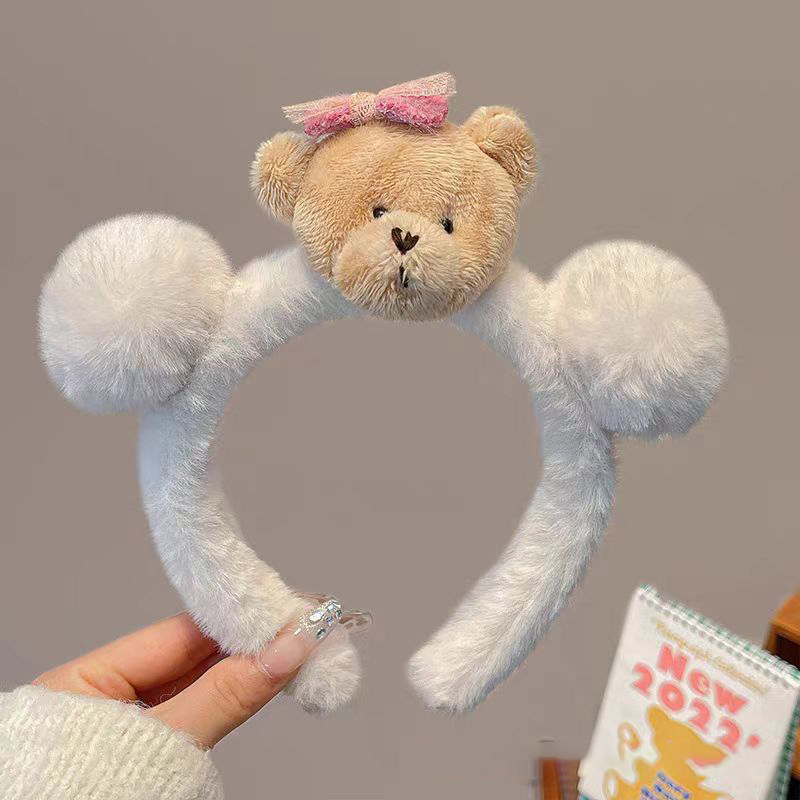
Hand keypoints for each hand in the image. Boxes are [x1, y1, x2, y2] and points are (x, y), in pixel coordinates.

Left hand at [33, 598, 348, 747]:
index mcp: (83, 681)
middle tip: (304, 628)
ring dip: (247, 669)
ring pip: (198, 684)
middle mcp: (104, 696)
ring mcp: (129, 724)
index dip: (233, 622)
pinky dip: (232, 697)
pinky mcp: (150, 748)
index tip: (285, 612)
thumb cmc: (90, 797)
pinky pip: (197, 710)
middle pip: (190, 657)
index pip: (175, 635)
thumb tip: (287, 649)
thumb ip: (223, 696)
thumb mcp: (162, 742)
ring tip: (296, 650)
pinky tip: (266, 678)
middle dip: (247, 644)